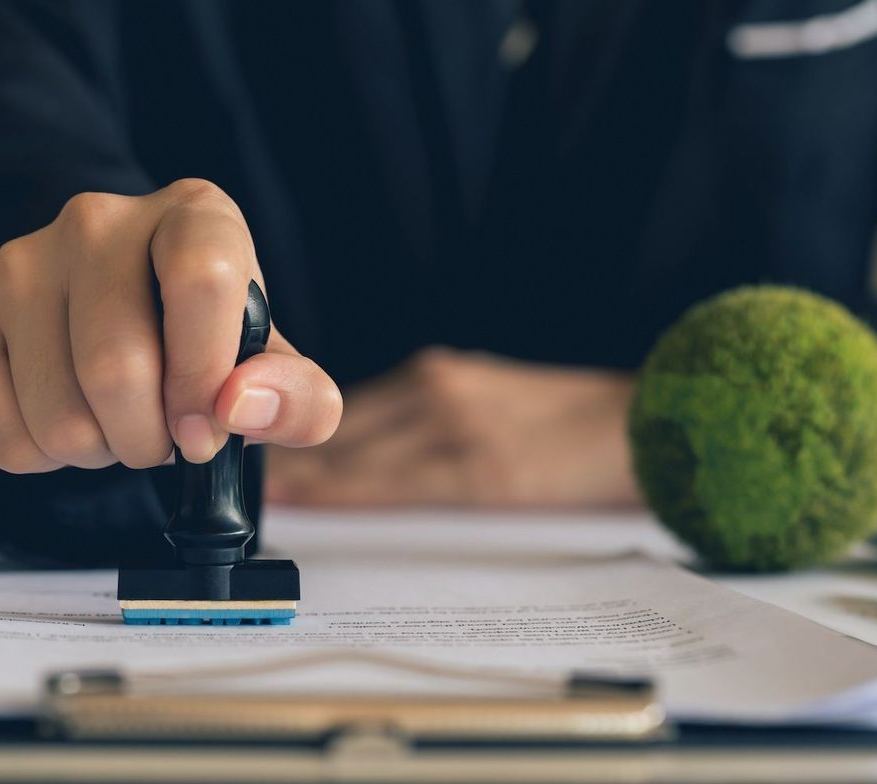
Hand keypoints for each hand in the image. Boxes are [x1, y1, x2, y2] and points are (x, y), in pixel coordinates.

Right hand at [0, 179, 341, 472]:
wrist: (129, 329)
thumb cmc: (208, 347)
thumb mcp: (273, 370)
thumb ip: (298, 396)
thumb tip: (243, 405)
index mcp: (193, 215)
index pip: (201, 277)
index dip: (204, 374)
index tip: (203, 429)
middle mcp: (98, 220)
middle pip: (114, 364)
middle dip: (150, 438)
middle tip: (164, 438)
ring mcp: (19, 264)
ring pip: (57, 413)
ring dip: (101, 452)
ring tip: (119, 424)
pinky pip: (3, 437)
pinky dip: (46, 460)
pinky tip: (69, 422)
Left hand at [266, 347, 640, 507]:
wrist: (651, 422)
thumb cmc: (573, 423)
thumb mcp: (492, 404)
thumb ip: (432, 422)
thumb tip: (369, 456)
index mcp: (440, 377)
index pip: (348, 410)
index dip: (294, 433)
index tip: (249, 447)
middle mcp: (436, 391)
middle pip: (338, 428)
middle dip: (284, 453)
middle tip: (224, 469)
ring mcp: (455, 425)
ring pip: (353, 451)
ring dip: (299, 474)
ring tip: (246, 494)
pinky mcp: (480, 467)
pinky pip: (392, 481)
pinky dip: (339, 490)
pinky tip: (302, 499)